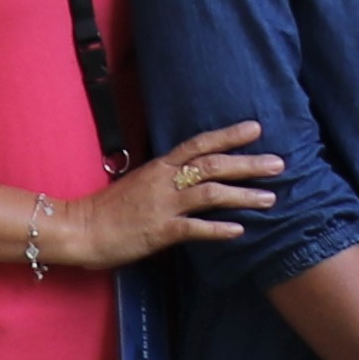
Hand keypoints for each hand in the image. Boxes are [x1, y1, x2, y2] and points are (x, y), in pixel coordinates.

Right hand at [73, 120, 277, 265]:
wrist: (79, 228)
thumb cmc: (108, 209)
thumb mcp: (139, 184)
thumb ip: (166, 180)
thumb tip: (190, 179)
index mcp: (160, 167)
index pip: (199, 144)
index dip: (228, 135)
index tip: (256, 128)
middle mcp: (164, 181)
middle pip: (212, 165)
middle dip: (248, 163)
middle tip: (279, 164)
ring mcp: (162, 205)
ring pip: (209, 193)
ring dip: (243, 195)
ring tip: (270, 198)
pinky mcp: (159, 231)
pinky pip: (194, 228)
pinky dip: (218, 228)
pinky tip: (239, 230)